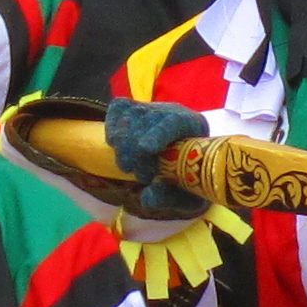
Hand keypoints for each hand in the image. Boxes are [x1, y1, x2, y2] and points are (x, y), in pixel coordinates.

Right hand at [103, 99, 209, 220]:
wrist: (181, 164)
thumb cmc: (186, 180)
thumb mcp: (184, 196)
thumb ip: (168, 197)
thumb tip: (147, 197)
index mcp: (193, 126)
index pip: (173, 122)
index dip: (158, 133)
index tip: (145, 149)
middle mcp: (173, 111)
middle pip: (148, 120)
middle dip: (137, 151)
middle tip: (141, 177)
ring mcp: (152, 108)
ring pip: (129, 115)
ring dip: (122, 144)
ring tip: (127, 167)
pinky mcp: (134, 108)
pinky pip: (118, 108)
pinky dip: (112, 127)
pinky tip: (115, 146)